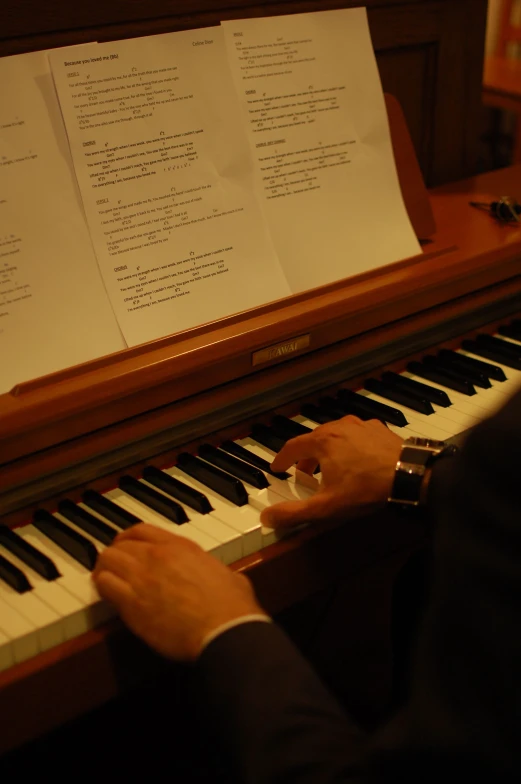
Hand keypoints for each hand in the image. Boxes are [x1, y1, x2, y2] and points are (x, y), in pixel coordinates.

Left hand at [92, 524, 265, 660]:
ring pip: (107, 561)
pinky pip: (105, 585)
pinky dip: (102, 588)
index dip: (127, 538)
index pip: (141, 530)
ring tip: (105, 580)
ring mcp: (142, 577)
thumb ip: (213, 571)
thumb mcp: (227, 575)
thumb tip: (221, 579)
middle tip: (112, 566)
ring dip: (104, 570)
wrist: (224, 629)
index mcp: (181, 546)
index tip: (124, 545)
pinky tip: (106, 597)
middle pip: (120, 544)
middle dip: (114, 555)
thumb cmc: (232, 607)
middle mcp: (158, 555)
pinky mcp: (132, 603)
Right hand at [260, 415, 402, 528]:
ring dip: (327, 448)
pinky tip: (355, 457)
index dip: (282, 459)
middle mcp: (338, 426)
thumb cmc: (365, 489)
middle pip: (313, 439)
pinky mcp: (378, 428)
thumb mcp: (326, 506)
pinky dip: (348, 444)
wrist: (408, 475)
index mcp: (321, 441)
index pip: (292, 446)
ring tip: (329, 465)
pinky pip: (355, 433)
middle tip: (303, 472)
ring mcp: (360, 425)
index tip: (278, 468)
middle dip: (305, 456)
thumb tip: (266, 518)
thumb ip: (294, 513)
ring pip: (334, 433)